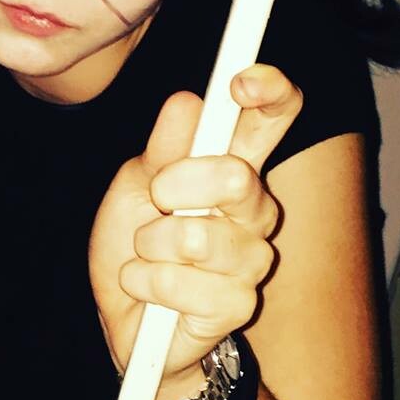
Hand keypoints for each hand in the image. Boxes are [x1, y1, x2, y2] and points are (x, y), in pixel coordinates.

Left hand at [87, 64, 301, 397]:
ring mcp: (252, 258)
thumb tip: (187, 101)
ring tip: (145, 255)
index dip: (270, 91)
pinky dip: (148, 283)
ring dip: (151, 246)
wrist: (126, 315)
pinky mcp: (239, 304)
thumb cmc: (135, 244)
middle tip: (156, 202)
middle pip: (238, 176)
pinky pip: (185, 285)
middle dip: (177, 187)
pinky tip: (148, 290)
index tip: (240, 83)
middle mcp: (254, 208)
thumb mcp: (135, 186)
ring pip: (200, 236)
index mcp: (231, 168)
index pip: (272, 118)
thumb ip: (163, 150)